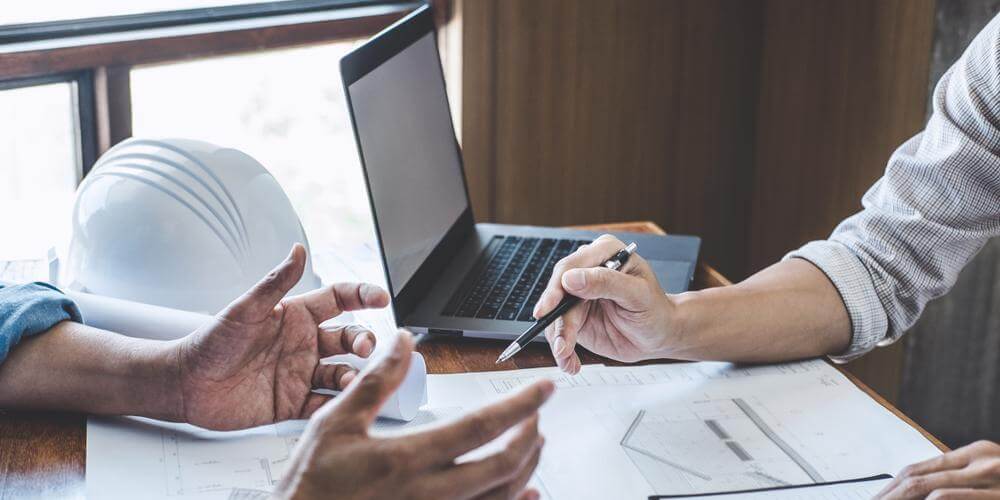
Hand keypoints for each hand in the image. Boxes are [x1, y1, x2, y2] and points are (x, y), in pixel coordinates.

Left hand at [175, 244, 389, 429]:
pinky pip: (323, 403)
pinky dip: (336, 404)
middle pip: (349, 337)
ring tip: (350, 379)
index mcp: (296, 316)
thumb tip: (299, 248)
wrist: (186, 384)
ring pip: (342, 372)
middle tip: (365, 348)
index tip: (381, 298)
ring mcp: (301, 373)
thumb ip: (275, 281)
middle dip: (364, 341)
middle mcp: (304, 343)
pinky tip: (340, 403)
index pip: (339, 299)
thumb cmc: (210, 341)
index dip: (363, 295)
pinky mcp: (293, 403)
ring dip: (353, 375)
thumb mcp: (245, 309)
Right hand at [275, 331, 552, 499]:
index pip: (480, 427)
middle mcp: (429, 494)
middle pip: (504, 464)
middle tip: (539, 414)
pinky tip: (525, 491)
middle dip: (530, 435)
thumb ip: (374, 381)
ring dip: (526, 467)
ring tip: (534, 443)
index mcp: (407, 459)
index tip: (544, 388)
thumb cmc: (311, 484)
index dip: (520, 405)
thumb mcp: (334, 423)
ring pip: (501, 496)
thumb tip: (403, 341)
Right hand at [534, 234, 674, 372]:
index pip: (571, 266)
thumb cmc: (656, 310)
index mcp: (604, 253)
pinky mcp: (574, 316)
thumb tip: (571, 279)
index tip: (547, 308)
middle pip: (557, 291)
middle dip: (555, 320)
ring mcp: (578, 295)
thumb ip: (606, 282)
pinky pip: (559, 331)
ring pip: (555, 314)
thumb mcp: (637, 294)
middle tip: (560, 344)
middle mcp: (587, 271)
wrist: (659, 335)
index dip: (556, 288)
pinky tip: (571, 362)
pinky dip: (562, 350)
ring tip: (568, 357)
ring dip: (559, 339)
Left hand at [876, 440, 999, 498]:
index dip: (892, 485)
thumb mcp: (988, 475)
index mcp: (976, 452)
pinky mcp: (997, 498)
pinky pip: (945, 496)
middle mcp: (980, 462)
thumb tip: (914, 492)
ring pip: (925, 486)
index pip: (919, 468)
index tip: (879, 497)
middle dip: (890, 494)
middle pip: (916, 477)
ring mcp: (989, 478)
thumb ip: (956, 479)